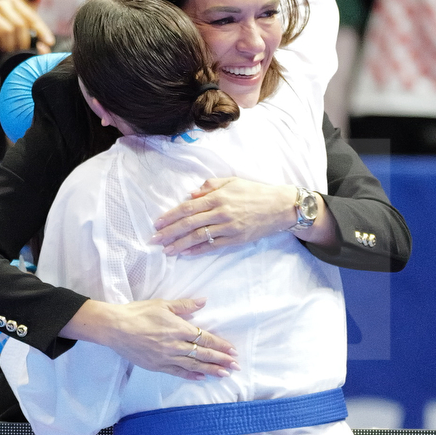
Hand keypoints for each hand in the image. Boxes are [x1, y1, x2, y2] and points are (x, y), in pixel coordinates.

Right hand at [0, 0, 51, 54]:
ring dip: (7, 46)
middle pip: (20, 26)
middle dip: (20, 44)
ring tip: (2, 50)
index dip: (42, 31)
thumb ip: (24, 36)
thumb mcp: (6, 28)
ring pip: (7, 31)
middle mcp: (1, 2)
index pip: (32, 17)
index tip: (48, 43)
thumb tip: (44, 49)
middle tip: (16, 54)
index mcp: (12, 1)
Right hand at [83, 296, 238, 379]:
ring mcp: (166, 358)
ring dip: (210, 370)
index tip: (232, 350)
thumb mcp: (162, 305)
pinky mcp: (157, 366)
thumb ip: (184, 305)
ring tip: (224, 374)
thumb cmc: (137, 313)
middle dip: (221, 360)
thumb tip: (203, 301)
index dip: (220, 345)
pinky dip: (190, 375)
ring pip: (193, 365)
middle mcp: (175, 345)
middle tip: (236, 366)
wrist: (115, 328)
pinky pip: (177, 372)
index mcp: (178, 328)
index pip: (205, 338)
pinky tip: (200, 378)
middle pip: (203, 354)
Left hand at [153, 175, 298, 255]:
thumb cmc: (256, 192)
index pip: (188, 207)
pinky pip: (213, 246)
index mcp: (218, 197)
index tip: (158, 223)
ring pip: (199, 237)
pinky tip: (186, 253)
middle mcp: (221, 212)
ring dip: (180, 244)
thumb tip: (191, 193)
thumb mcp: (233, 181)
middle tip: (155, 239)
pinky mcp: (236, 239)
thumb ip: (211, 185)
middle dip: (170, 232)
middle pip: (189, 224)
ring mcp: (228, 228)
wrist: (281, 207)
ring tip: (167, 250)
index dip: (171, 216)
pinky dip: (198, 250)